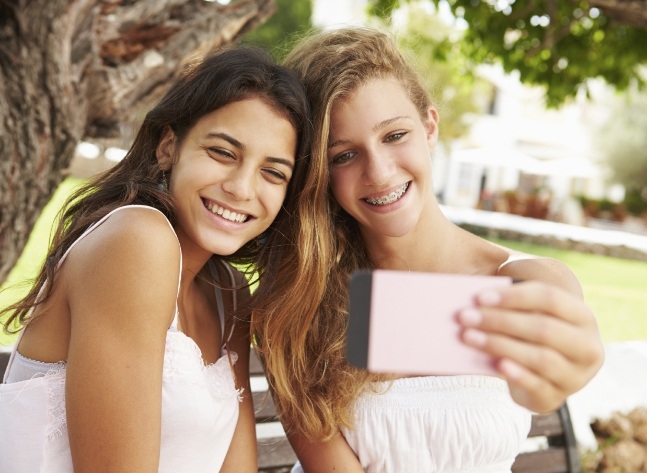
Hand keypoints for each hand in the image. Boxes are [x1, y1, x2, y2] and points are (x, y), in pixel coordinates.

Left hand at [457, 280, 603, 412]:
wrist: (544, 376)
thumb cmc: (530, 333)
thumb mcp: (529, 315)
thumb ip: (511, 304)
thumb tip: (477, 301)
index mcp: (582, 316)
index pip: (550, 298)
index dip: (514, 296)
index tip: (479, 297)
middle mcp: (586, 346)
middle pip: (543, 329)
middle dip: (500, 321)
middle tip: (464, 316)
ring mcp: (575, 376)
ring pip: (540, 358)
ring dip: (499, 345)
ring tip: (467, 336)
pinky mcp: (556, 398)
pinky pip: (536, 385)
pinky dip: (516, 374)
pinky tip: (495, 364)